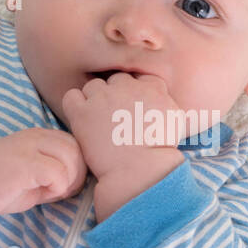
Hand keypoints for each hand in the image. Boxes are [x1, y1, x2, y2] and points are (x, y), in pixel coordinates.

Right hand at [0, 128, 87, 216]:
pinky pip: (57, 173)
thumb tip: (83, 182)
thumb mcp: (35, 174)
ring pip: (71, 158)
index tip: (66, 185)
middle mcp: (37, 136)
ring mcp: (29, 147)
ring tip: (52, 192)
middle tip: (62, 191)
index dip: (78, 167)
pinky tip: (44, 194)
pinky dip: (58, 187)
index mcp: (41, 136)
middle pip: (78, 150)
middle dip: (78, 175)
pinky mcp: (23, 163)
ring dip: (69, 181)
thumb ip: (58, 171)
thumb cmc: (0, 183)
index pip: (77, 145)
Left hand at [61, 72, 182, 179]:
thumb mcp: (176, 120)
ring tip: (98, 122)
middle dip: (115, 94)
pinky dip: (75, 105)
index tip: (133, 106)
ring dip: (95, 100)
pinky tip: (82, 120)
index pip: (139, 76)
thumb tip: (162, 100)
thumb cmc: (160, 152)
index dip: (135, 90)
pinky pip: (72, 96)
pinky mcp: (83, 112)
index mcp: (152, 87)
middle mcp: (127, 86)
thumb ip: (167, 102)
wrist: (141, 171)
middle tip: (116, 117)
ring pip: (93, 86)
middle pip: (116, 80)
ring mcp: (103, 97)